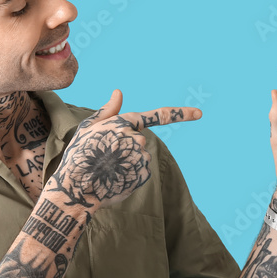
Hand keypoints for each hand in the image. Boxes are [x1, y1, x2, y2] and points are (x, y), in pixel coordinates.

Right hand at [46, 89, 201, 211]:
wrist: (77, 185)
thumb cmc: (79, 155)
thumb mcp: (88, 128)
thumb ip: (107, 111)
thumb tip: (119, 91)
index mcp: (124, 123)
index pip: (157, 116)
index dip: (180, 114)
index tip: (199, 113)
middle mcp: (136, 138)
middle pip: (138, 142)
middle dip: (125, 149)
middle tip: (104, 158)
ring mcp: (141, 156)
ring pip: (138, 158)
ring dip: (126, 163)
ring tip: (107, 169)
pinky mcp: (142, 174)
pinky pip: (139, 173)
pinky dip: (129, 176)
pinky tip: (114, 178)